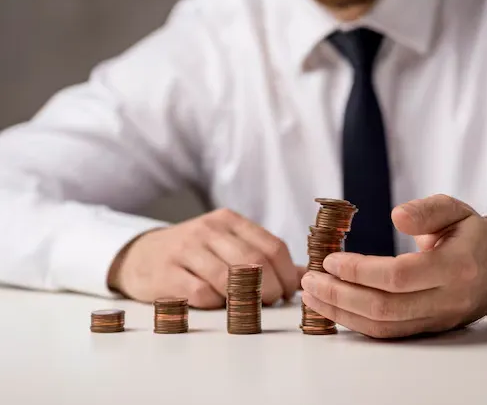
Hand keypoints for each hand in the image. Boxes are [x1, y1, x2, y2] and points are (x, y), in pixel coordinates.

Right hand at [108, 208, 305, 307]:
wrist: (140, 255)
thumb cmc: (194, 254)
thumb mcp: (228, 245)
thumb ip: (265, 258)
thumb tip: (305, 277)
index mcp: (230, 221)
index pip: (272, 246)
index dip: (287, 274)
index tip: (289, 292)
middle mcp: (209, 230)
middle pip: (255, 262)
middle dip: (271, 289)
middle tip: (270, 303)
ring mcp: (186, 249)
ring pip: (230, 278)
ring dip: (245, 299)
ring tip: (248, 308)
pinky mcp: (167, 272)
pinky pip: (201, 293)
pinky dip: (215, 304)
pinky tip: (216, 304)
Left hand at [300, 194, 486, 338]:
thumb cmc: (472, 235)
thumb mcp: (456, 209)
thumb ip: (427, 209)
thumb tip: (397, 215)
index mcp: (455, 267)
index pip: (399, 276)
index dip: (360, 270)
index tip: (330, 259)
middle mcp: (447, 300)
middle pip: (385, 308)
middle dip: (340, 296)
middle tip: (309, 280)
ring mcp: (437, 319)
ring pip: (383, 327)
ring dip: (341, 314)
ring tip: (312, 296)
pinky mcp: (427, 329)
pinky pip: (388, 334)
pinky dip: (355, 323)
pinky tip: (333, 309)